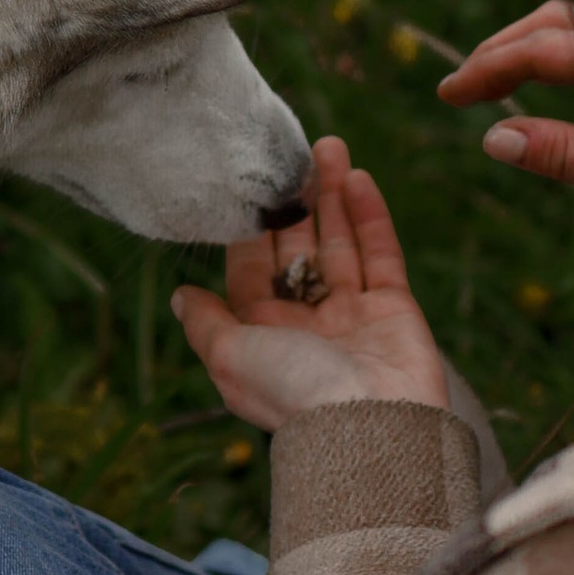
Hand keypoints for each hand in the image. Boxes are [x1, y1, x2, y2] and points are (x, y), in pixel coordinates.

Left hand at [172, 136, 452, 430]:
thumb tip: (179, 297)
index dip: (249, 225)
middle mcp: (305, 322)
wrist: (371, 429)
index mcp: (261, 334)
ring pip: (339, 242)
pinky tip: (357, 177)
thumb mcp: (228, 356)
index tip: (247, 180)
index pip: (250, 268)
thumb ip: (205, 323)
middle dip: (295, 201)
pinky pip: (380, 254)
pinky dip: (369, 216)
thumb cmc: (292, 393)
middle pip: (297, 248)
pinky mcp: (394, 308)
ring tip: (327, 146)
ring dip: (333, 195)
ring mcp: (352, 313)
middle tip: (293, 150)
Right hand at [437, 0, 573, 196]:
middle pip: (556, 20)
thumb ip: (569, 154)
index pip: (546, 49)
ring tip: (494, 83)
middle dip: (502, 48)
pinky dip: (565, 46)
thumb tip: (493, 138)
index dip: (489, 68)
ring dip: (530, 43)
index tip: (449, 94)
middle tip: (463, 87)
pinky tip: (548, 75)